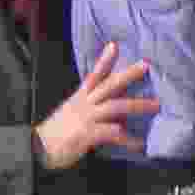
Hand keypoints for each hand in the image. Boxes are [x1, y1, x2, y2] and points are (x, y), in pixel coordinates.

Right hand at [37, 41, 158, 169]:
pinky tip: (139, 144)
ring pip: (115, 106)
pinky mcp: (87, 134)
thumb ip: (93, 109)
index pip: (94, 75)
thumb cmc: (57, 132)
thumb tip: (117, 112)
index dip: (104, 60)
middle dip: (128, 74)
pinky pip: (111, 134)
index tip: (115, 45)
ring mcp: (86, 118)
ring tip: (156, 105)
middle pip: (109, 85)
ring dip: (137, 105)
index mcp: (80, 98)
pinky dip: (127, 139)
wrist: (38, 149)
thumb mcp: (73, 113)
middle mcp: (84, 104)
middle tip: (145, 65)